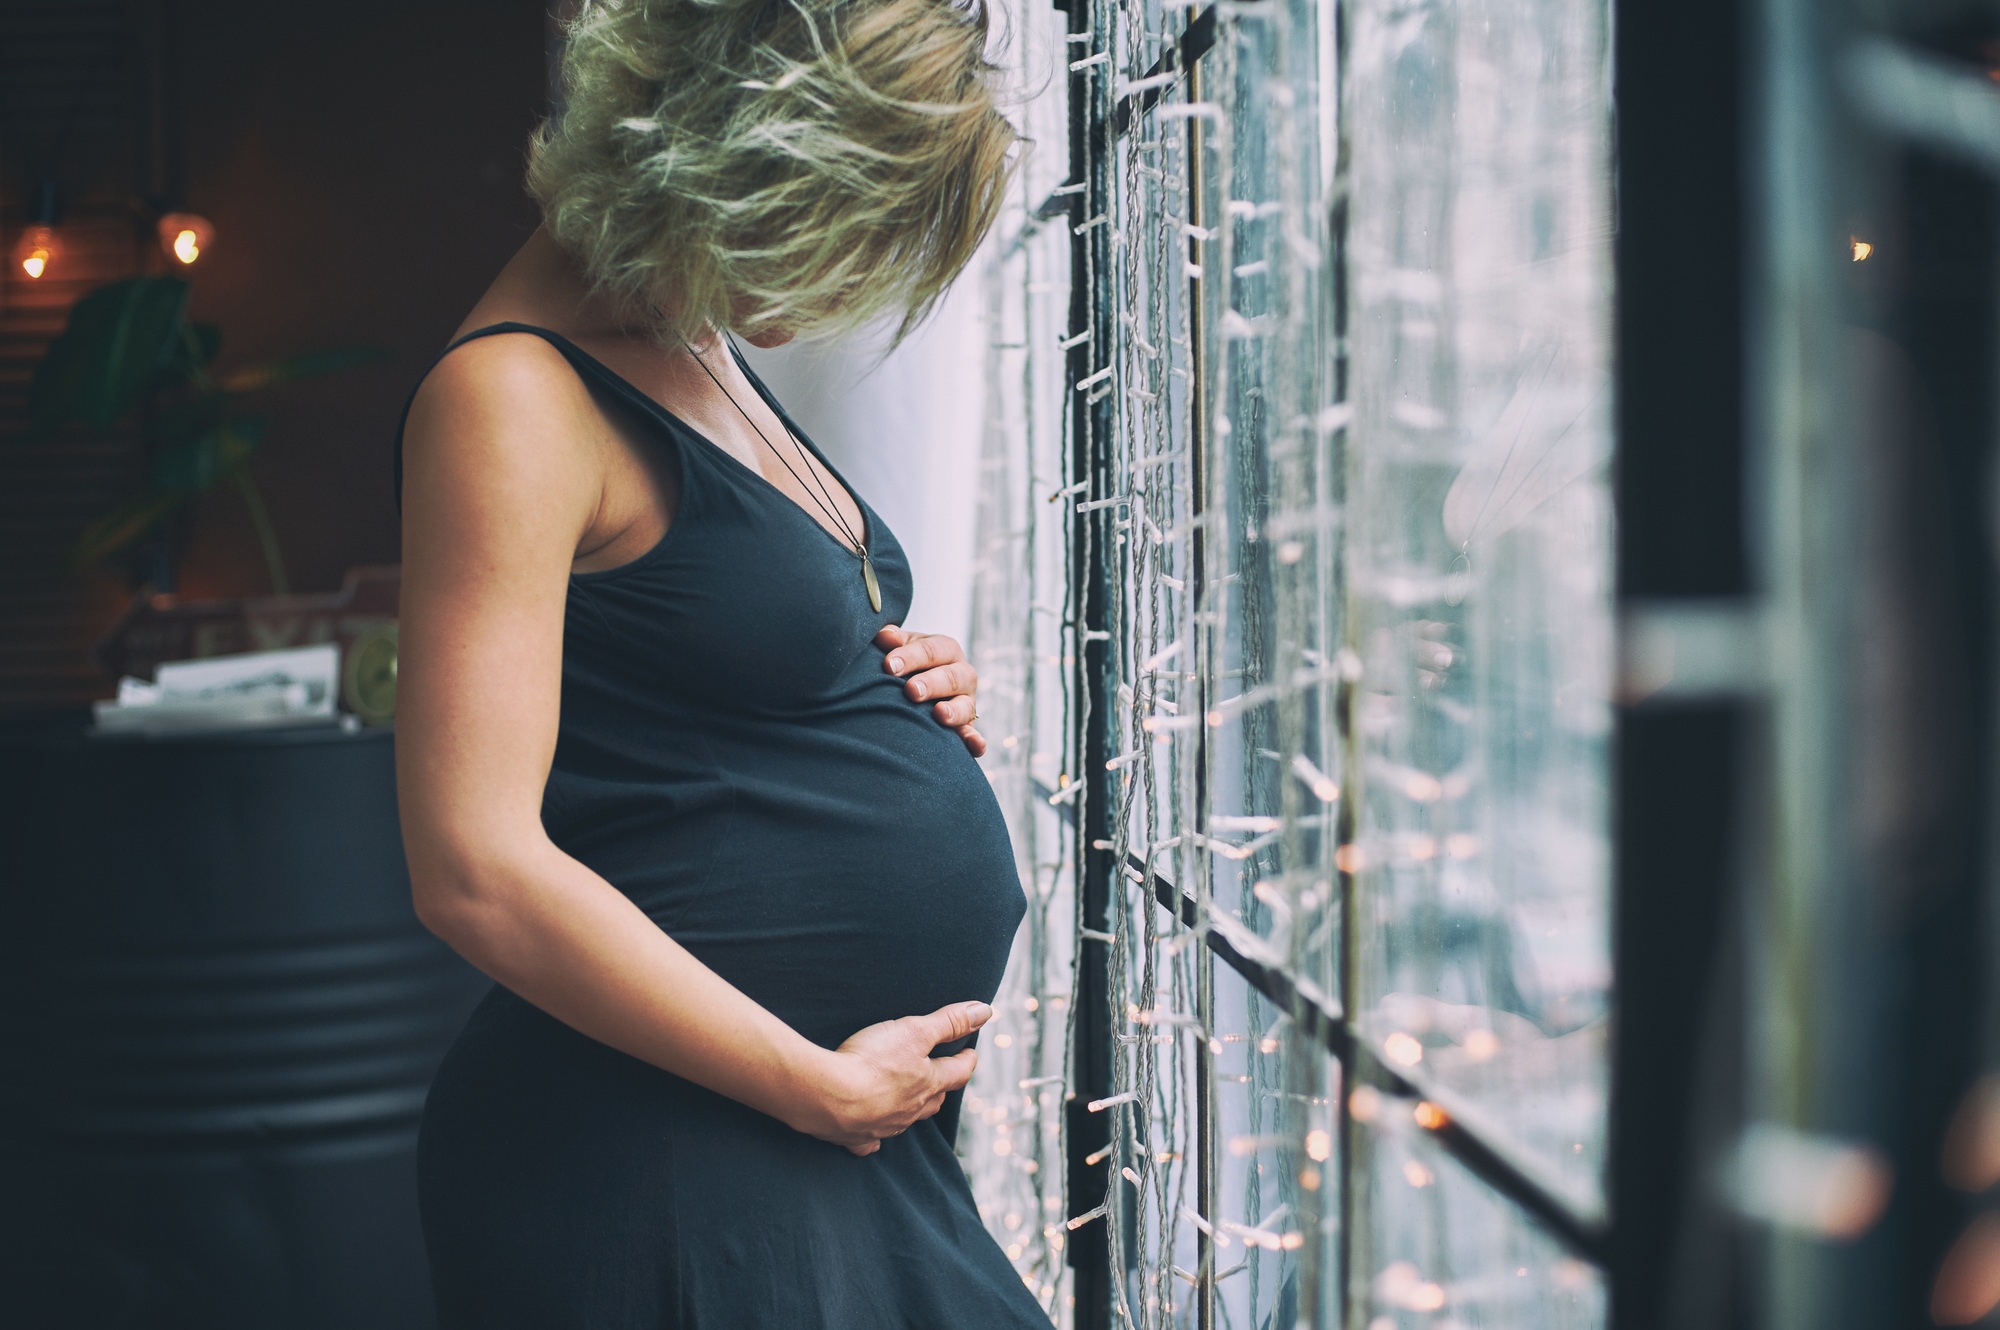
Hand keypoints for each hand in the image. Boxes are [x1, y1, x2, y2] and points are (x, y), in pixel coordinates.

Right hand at [793, 1000, 991, 1155]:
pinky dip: (875, 1136)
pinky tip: (874, 1135)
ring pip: (907, 1120)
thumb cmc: (873, 1061)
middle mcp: (911, 1109)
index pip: (957, 1072)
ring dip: (914, 1109)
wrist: (827, 1096)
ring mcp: (884, 1125)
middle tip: (944, 1075)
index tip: (971, 1052)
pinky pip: (871, 1140)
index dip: (966, 1060)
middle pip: (934, 1100)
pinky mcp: (856, 1136)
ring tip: (913, 1099)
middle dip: (942, 1087)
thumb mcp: (914, 1031)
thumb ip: (949, 1021)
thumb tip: (985, 1011)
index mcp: (927, 1083)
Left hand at [876, 625, 985, 756]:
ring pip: (966, 705)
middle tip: (911, 690)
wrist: (919, 686)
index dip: (911, 656)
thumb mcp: (902, 647)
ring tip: (939, 714)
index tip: (889, 665)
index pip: (931, 650)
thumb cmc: (907, 663)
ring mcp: (966, 701)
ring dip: (954, 710)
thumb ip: (893, 641)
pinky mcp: (967, 727)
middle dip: (931, 683)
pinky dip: (975, 741)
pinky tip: (976, 748)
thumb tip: (885, 637)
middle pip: (951, 677)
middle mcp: (962, 674)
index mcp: (945, 649)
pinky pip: (973, 734)